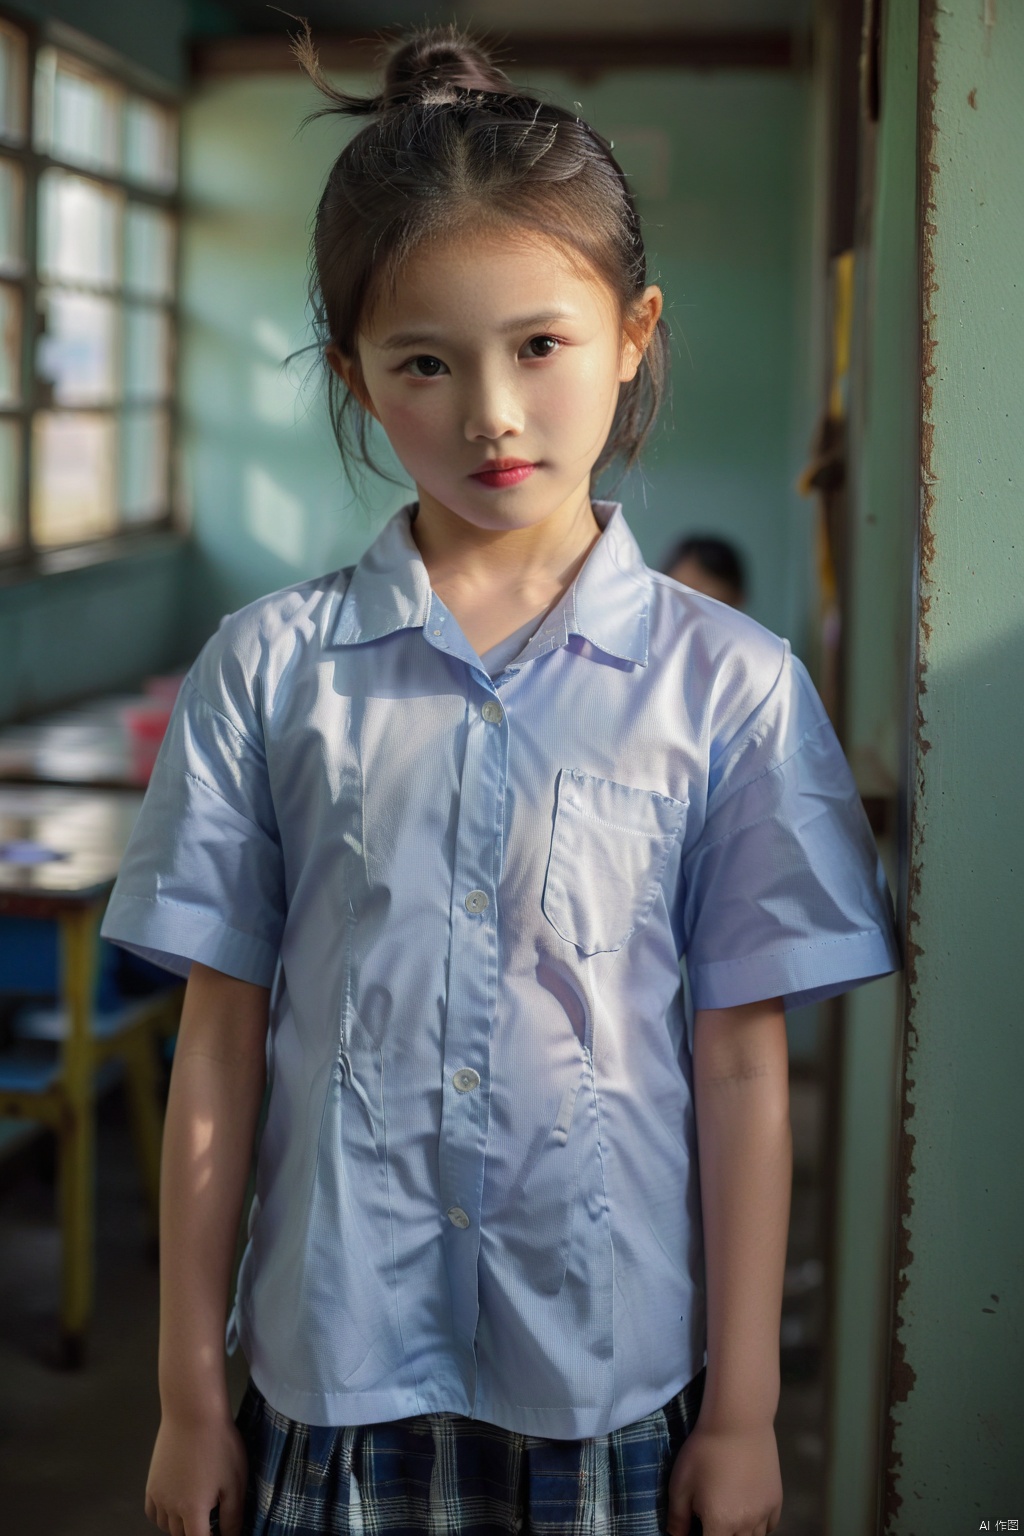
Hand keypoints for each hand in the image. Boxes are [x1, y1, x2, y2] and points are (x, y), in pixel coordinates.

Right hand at [145, 1409, 247, 1535]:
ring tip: (198, 1510)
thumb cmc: (218, 1444)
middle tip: (213, 1520)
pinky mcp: (151, 1483)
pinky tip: (177, 1505)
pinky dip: (164, 1516)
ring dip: (181, 1526)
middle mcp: (171, 1508)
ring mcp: (158, 1496)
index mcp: (193, 1510)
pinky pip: (153, 1512)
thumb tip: (231, 1535)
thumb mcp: (235, 1481)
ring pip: (166, 1526)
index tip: (218, 1532)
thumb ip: (232, 1516)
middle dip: (197, 1532)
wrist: (193, 1413)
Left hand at [666, 1420, 782, 1535]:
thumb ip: (677, 1517)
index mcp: (720, 1524)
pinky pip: (769, 1526)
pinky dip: (758, 1527)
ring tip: (727, 1517)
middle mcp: (746, 1525)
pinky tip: (747, 1513)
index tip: (697, 1527)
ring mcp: (764, 1513)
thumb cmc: (704, 1450)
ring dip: (740, 1535)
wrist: (738, 1421)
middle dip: (721, 1535)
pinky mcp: (776, 1500)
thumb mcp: (680, 1483)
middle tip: (709, 1520)